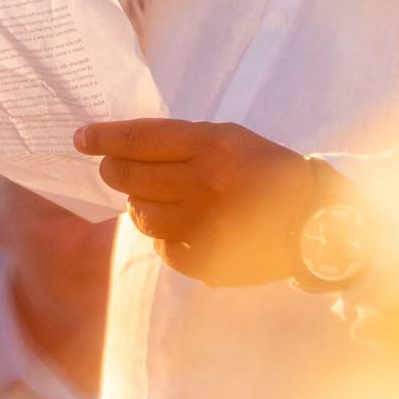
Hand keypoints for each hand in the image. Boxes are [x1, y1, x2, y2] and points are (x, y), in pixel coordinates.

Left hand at [74, 119, 315, 286]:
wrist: (317, 222)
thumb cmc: (265, 170)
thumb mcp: (229, 139)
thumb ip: (179, 142)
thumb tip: (120, 148)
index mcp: (213, 146)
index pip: (139, 139)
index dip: (104, 138)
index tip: (81, 138)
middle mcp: (205, 184)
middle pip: (129, 177)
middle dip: (113, 170)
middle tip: (112, 167)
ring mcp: (204, 226)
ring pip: (139, 215)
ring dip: (139, 204)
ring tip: (158, 197)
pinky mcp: (206, 260)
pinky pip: (162, 246)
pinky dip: (165, 235)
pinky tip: (184, 225)